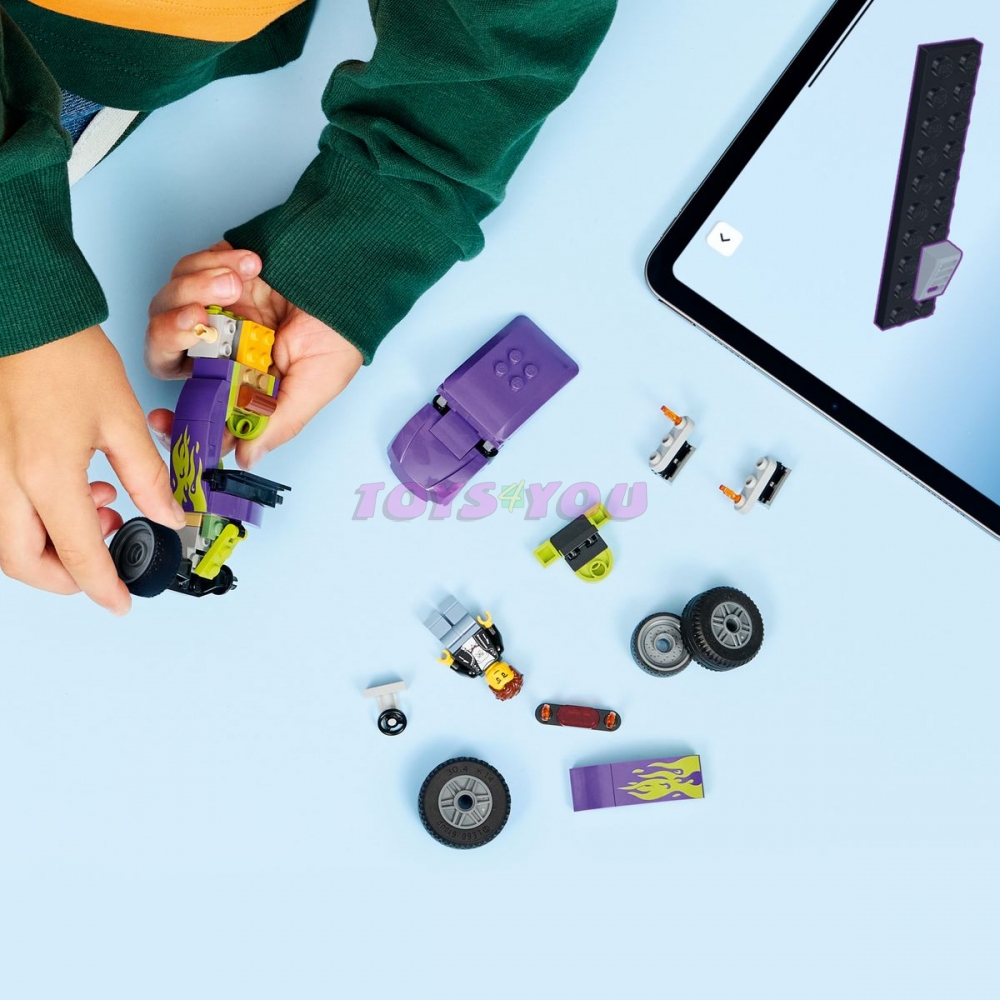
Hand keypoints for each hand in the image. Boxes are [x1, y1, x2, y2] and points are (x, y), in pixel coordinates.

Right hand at [0, 326, 185, 612]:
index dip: (102, 586)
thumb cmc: (68, 359)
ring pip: (8, 541)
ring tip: (102, 510)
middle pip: (25, 562)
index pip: (77, 555)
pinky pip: (2, 511)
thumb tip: (170, 516)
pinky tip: (74, 490)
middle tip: (107, 560)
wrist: (24, 316)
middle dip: (66, 577)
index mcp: (45, 476)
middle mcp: (5, 482)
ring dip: (50, 547)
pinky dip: (34, 520)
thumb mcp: (121, 420)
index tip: (121, 602)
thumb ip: (147, 477)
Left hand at [145, 241, 363, 468]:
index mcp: (237, 383)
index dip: (168, 417)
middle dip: (170, 334)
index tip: (159, 419)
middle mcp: (217, 349)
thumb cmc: (338, 335)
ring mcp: (212, 310)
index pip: (192, 406)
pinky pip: (185, 269)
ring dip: (196, 290)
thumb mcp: (312, 386)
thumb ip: (276, 421)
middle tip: (197, 319)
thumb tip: (246, 459)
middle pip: (163, 351)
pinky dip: (211, 264)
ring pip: (167, 306)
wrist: (349, 279)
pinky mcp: (212, 272)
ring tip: (237, 285)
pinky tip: (250, 267)